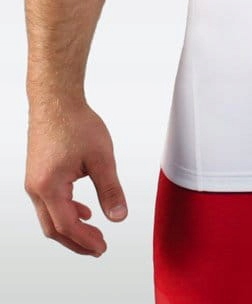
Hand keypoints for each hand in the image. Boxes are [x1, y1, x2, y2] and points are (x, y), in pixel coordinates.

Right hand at [24, 100, 127, 256]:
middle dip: (76, 241)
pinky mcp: (38, 174)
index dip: (85, 240)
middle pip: (53, 228)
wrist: (56, 100)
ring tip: (93, 232)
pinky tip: (83, 209)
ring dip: (71, 227)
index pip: (67, 225)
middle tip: (98, 248)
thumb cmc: (76, 123)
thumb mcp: (101, 158)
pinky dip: (66, 211)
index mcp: (49, 186)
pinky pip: (49, 202)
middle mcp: (36, 188)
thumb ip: (110, 189)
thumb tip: (119, 216)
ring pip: (50, 216)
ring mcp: (34, 181)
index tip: (102, 247)